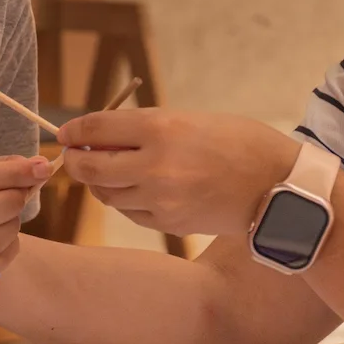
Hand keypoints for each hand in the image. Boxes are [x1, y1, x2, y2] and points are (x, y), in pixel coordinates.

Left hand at [56, 109, 299, 236]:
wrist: (278, 187)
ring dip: (100, 182)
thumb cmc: (240, 143)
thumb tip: (103, 135)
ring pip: (106, 193)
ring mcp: (159, 198)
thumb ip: (147, 127)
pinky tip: (135, 190)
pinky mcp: (167, 223)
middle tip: (74, 155)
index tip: (66, 133)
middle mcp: (154, 164)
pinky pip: (129, 212)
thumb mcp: (192, 119)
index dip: (74, 131)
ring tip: (108, 171)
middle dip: (76, 160)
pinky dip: (124, 200)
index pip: (96, 129)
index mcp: (161, 128)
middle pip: (91, 167)